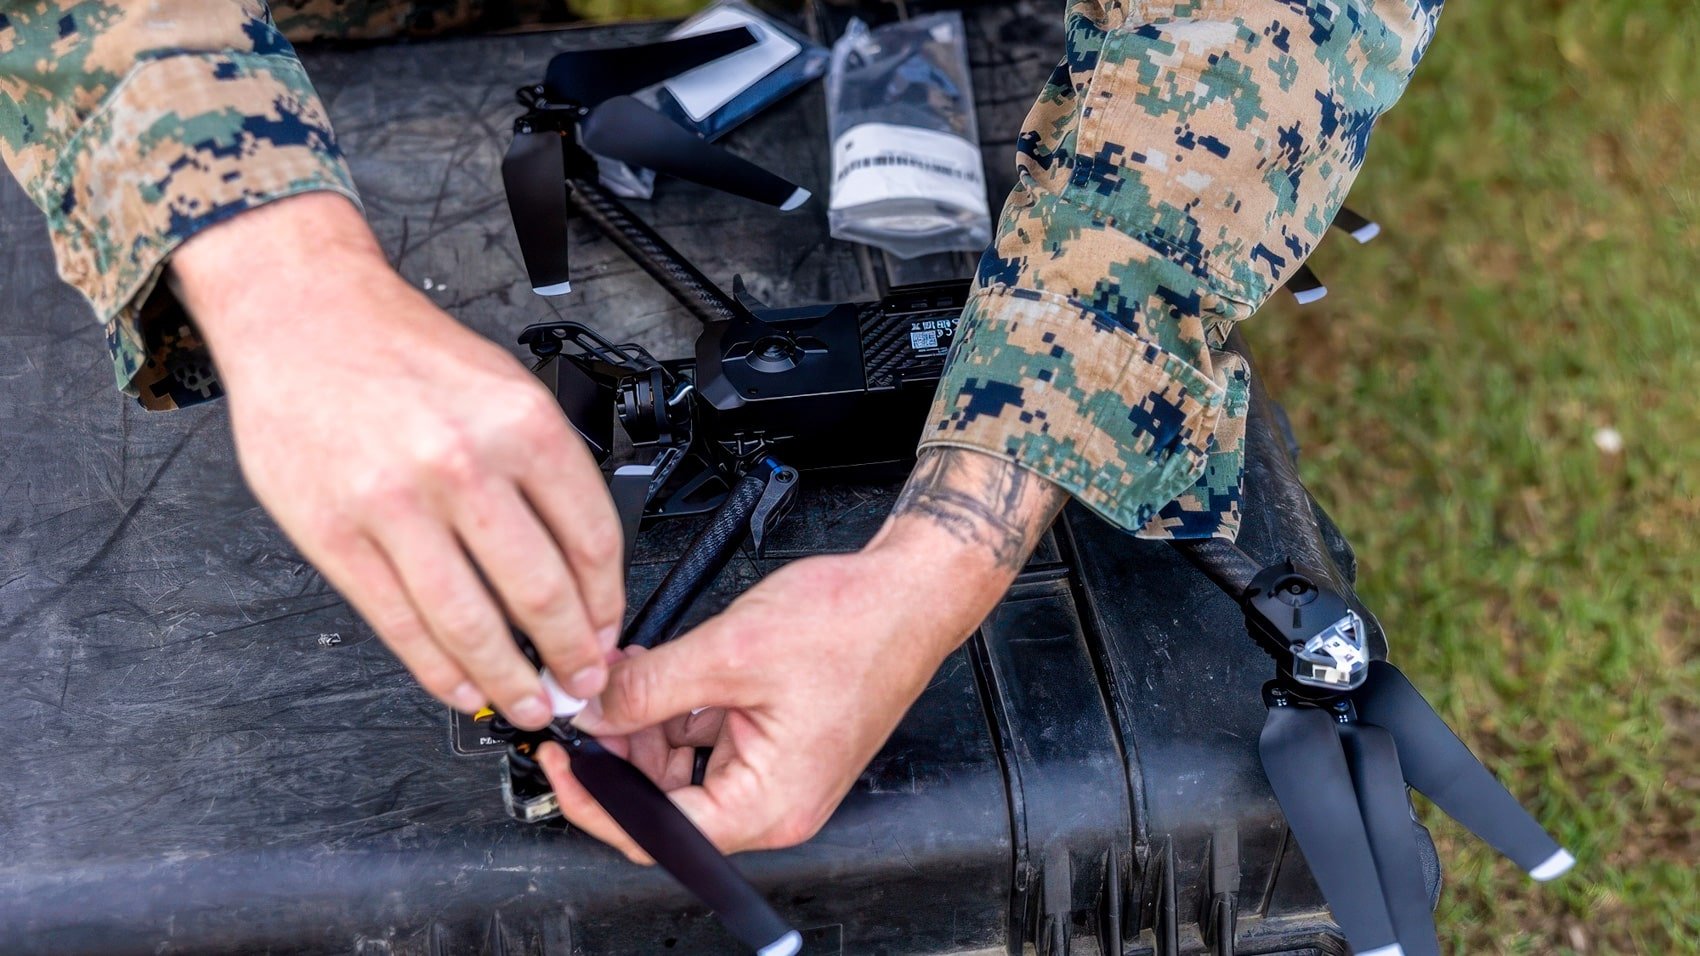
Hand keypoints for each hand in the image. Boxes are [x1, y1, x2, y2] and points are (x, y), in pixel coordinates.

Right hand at [171, 193, 621, 729]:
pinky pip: (400, 624)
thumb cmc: (404, 351)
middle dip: (571, 655)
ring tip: (528, 702)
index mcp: (520, 425)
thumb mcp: (505, 387)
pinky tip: (462, 687)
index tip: (608, 631)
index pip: (592, 539)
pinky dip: (438, 670)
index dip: (608, 603)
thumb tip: (581, 564)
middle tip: (581, 683)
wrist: (303, 315)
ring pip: (470, 622)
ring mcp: (394, 505)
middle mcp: (463, 464)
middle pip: (540, 592)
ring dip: (509, 679)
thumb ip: (545, 470)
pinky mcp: (334, 536)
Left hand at [541, 446, 1065, 857]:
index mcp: (770, 803)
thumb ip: (648, 688)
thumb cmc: (855, 625)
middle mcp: (775, 801)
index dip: (597, 799)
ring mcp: (774, 771)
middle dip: (618, 748)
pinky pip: (705, 737)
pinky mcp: (774, 740)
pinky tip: (655, 668)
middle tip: (584, 700)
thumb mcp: (731, 652)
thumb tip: (590, 711)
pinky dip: (674, 706)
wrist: (910, 591)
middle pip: (664, 801)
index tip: (560, 760)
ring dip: (644, 720)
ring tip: (624, 669)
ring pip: (679, 766)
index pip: (658, 833)